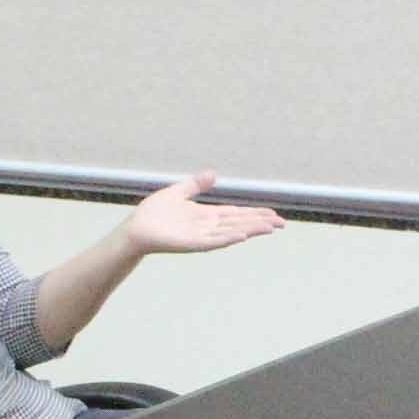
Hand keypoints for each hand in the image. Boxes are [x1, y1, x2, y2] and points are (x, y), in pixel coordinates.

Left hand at [123, 174, 287, 255]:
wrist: (136, 228)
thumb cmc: (153, 214)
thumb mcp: (177, 192)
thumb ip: (195, 185)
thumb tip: (213, 174)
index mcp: (206, 216)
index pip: (236, 214)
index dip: (255, 214)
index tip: (273, 214)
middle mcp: (208, 227)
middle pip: (240, 223)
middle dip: (260, 223)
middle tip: (282, 223)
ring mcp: (201, 236)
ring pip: (232, 232)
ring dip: (251, 230)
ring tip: (270, 228)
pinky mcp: (192, 244)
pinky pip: (214, 242)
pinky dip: (228, 238)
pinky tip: (242, 235)